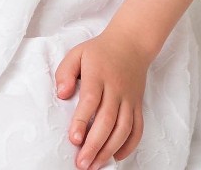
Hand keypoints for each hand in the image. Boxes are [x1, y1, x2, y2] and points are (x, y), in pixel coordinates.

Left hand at [54, 27, 150, 169]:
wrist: (131, 42)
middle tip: (81, 163)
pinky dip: (130, 145)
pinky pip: (138, 128)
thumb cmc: (100, 51)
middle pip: (108, 120)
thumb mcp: (78, 53)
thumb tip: (62, 94)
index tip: (74, 139)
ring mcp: (129, 98)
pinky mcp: (137, 104)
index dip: (83, 121)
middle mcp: (116, 88)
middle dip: (94, 144)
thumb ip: (65, 72)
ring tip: (95, 165)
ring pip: (124, 128)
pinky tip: (117, 156)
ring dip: (110, 149)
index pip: (91, 100)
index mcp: (99, 74)